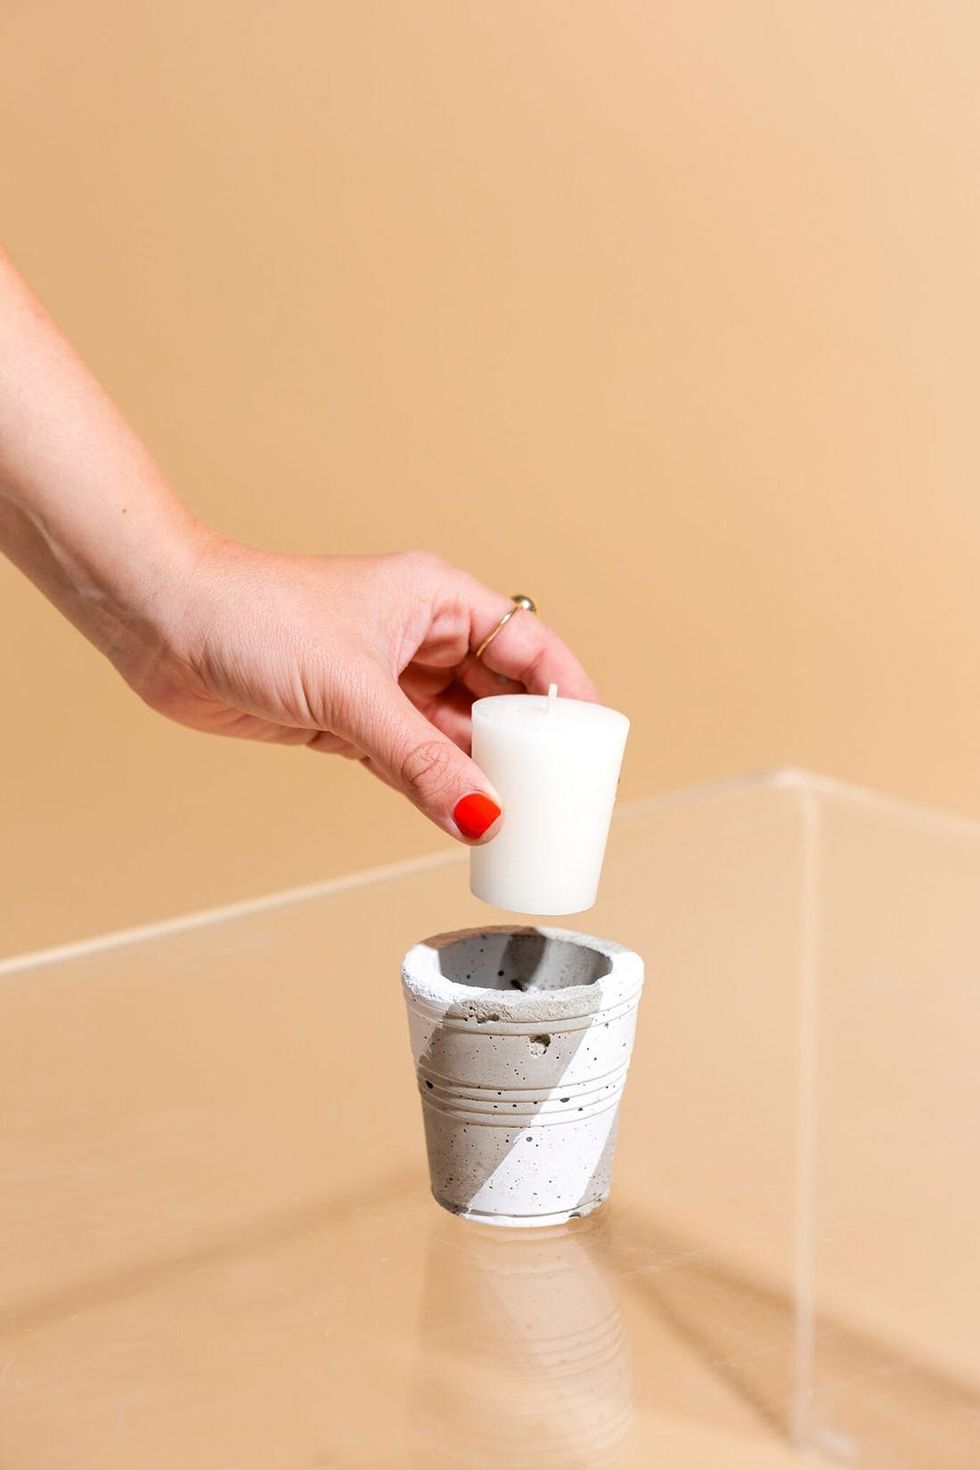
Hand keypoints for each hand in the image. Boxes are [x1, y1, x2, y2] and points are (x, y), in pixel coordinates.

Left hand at [137, 536, 598, 842]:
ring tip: (520, 821)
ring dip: (481, 776)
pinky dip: (435, 789)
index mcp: (438, 601)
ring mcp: (385, 682)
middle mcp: (419, 639)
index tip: (596, 745)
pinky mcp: (349, 720)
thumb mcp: (353, 692)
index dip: (568, 695)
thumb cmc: (253, 615)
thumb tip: (481, 813)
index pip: (530, 648)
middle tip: (562, 797)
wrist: (164, 624)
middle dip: (529, 747)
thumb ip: (421, 760)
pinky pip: (411, 761)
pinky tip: (460, 818)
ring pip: (454, 737)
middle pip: (499, 699)